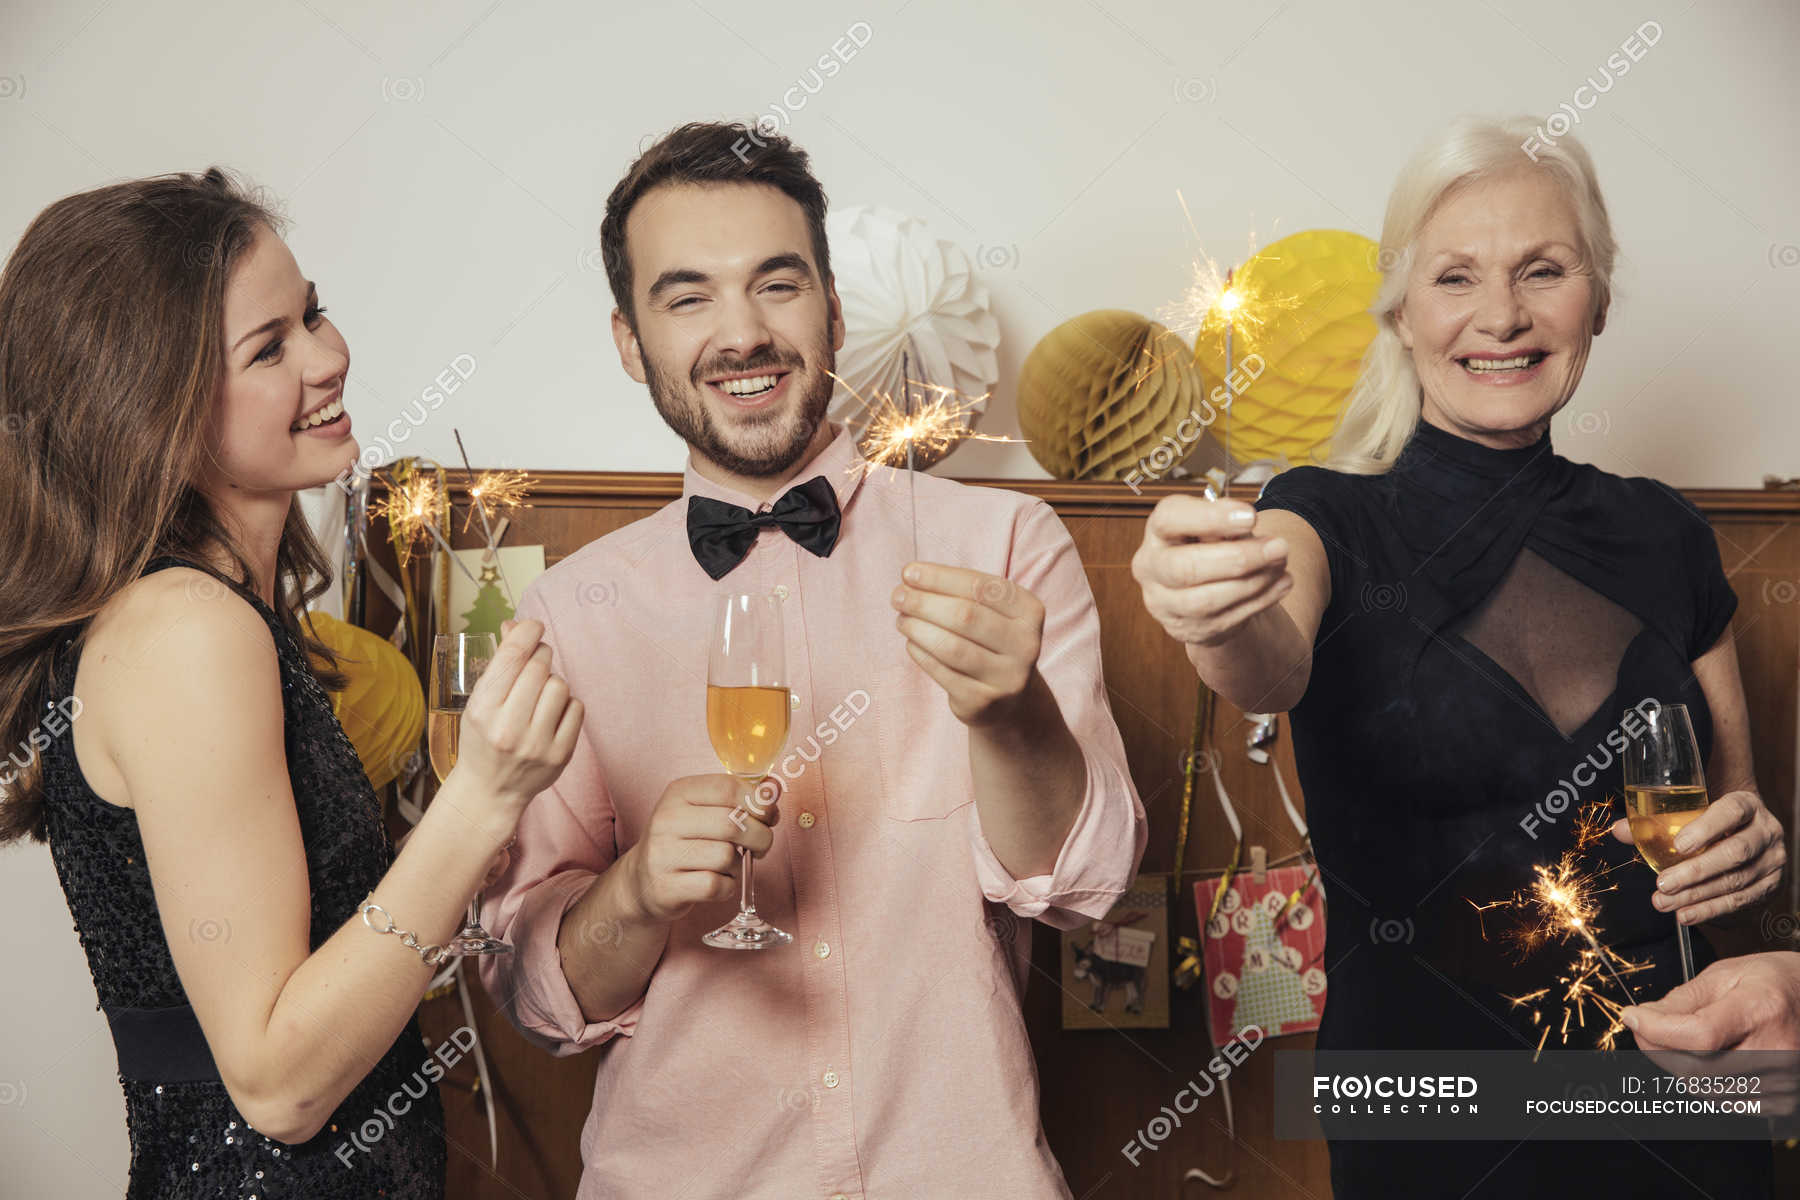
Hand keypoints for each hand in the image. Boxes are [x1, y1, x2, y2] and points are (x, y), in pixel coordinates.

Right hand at [453, 618, 584, 815]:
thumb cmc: (483, 737)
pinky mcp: (560, 755)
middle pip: (540, 667)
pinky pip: (577, 707)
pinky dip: (567, 704)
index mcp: (482, 709)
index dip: (526, 633)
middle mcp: (508, 727)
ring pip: (560, 685)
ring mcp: (536, 744)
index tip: (534, 625)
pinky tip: (552, 714)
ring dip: (553, 682)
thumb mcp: (479, 701)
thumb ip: (499, 664)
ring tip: (540, 696)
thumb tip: (517, 625)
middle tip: (536, 661)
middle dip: (541, 655)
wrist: (489, 790)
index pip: (511, 657)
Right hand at [619, 774, 780, 924]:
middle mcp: (666, 819)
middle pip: (733, 824)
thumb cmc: (685, 839)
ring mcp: (662, 854)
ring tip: (728, 865)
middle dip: (760, 837)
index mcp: (678, 792)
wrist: (642, 880)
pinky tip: (718, 882)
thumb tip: (774, 788)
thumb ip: (740, 797)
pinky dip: (727, 887)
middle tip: (760, 845)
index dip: (759, 802)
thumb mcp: (704, 809)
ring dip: (739, 864)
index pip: (728, 787)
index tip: (768, 816)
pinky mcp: (666, 888)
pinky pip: (716, 886)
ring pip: (726, 857)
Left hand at [890, 562, 1044, 727]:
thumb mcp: (989, 612)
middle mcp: (1026, 644)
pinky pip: (942, 672)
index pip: (981, 586)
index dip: (940, 578)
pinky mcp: (983, 701)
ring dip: (918, 628)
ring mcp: (1007, 677)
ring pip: (951, 647)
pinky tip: (911, 642)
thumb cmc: (990, 640)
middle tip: (897, 596)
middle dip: (924, 602)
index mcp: (1030, 611)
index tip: (908, 572)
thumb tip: (910, 576)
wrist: (1010, 699)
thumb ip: (958, 591)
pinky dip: (921, 653)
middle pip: (965, 615)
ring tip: (901, 619)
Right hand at [1132, 495, 1289, 646]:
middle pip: (1184, 568)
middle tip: (1280, 547)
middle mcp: (1151, 568)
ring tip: (1281, 563)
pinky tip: (1281, 582)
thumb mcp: (1214, 524)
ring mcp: (1164, 604)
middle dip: (1238, 558)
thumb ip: (1224, 522)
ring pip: (1206, 601)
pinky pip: (1226, 620)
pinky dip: (1261, 599)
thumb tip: (1246, 525)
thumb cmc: (1208, 545)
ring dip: (1253, 582)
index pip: (1169, 519)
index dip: (1210, 518)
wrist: (1201, 586)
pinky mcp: (1187, 629)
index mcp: (1157, 532)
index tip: (1251, 516)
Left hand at [1611, 789, 1785, 924]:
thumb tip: (1619, 830)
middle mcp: (1766, 831)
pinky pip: (1741, 901)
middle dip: (1696, 871)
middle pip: (1735, 852)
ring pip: (1736, 881)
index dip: (1706, 828)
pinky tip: (1686, 914)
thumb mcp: (1691, 814)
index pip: (1731, 811)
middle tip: (1663, 883)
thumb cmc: (1713, 822)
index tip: (1678, 845)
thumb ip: (1655, 822)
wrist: (1748, 833)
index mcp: (1747, 805)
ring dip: (1697, 896)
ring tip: (1664, 902)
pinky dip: (1711, 910)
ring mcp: (1773, 860)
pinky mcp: (1772, 886)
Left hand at [1623, 952, 1799, 1116]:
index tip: (1633, 1017)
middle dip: (1657, 1050)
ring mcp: (1785, 1082)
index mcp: (1763, 1009)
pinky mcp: (1783, 1103)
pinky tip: (1708, 1060)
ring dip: (1678, 1068)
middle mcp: (1779, 1050)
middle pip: (1697, 1070)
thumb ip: (1682, 1000)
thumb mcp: (1725, 975)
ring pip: (1706, 1091)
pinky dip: (1705, 1084)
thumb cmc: (1773, 983)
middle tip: (1643, 1029)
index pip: (1700, 1035)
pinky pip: (1725, 1103)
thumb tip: (1643, 1018)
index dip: (1657, 1030)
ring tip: (1677, 1041)